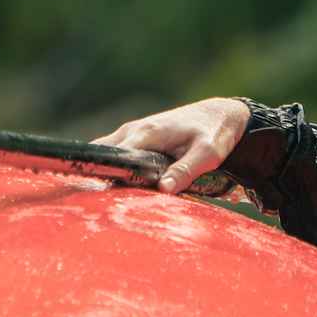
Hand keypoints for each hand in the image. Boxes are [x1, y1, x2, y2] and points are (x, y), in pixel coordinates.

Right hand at [93, 97, 250, 193]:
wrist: (219, 114)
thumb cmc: (215, 133)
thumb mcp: (207, 154)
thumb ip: (185, 171)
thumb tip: (163, 190)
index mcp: (147, 134)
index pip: (113, 156)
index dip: (105, 176)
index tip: (102, 197)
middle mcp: (133, 131)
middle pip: (101, 154)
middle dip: (97, 176)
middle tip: (100, 201)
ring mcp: (132, 132)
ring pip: (105, 153)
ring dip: (104, 172)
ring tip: (106, 197)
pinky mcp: (136, 138)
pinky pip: (115, 153)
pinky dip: (113, 168)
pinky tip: (118, 187)